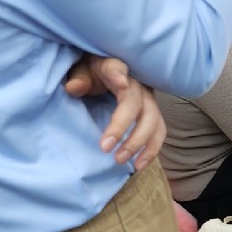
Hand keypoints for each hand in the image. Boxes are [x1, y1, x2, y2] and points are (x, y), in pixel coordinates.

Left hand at [64, 54, 163, 169]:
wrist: (105, 71)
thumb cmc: (91, 72)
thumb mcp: (81, 71)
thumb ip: (78, 79)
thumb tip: (73, 87)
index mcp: (114, 67)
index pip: (117, 68)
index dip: (120, 75)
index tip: (122, 83)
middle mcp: (136, 83)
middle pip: (137, 104)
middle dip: (125, 128)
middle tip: (106, 149)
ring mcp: (147, 98)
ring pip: (153, 120)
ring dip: (140, 143)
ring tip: (121, 160)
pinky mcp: (152, 113)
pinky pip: (158, 131)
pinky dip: (151, 150)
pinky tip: (138, 165)